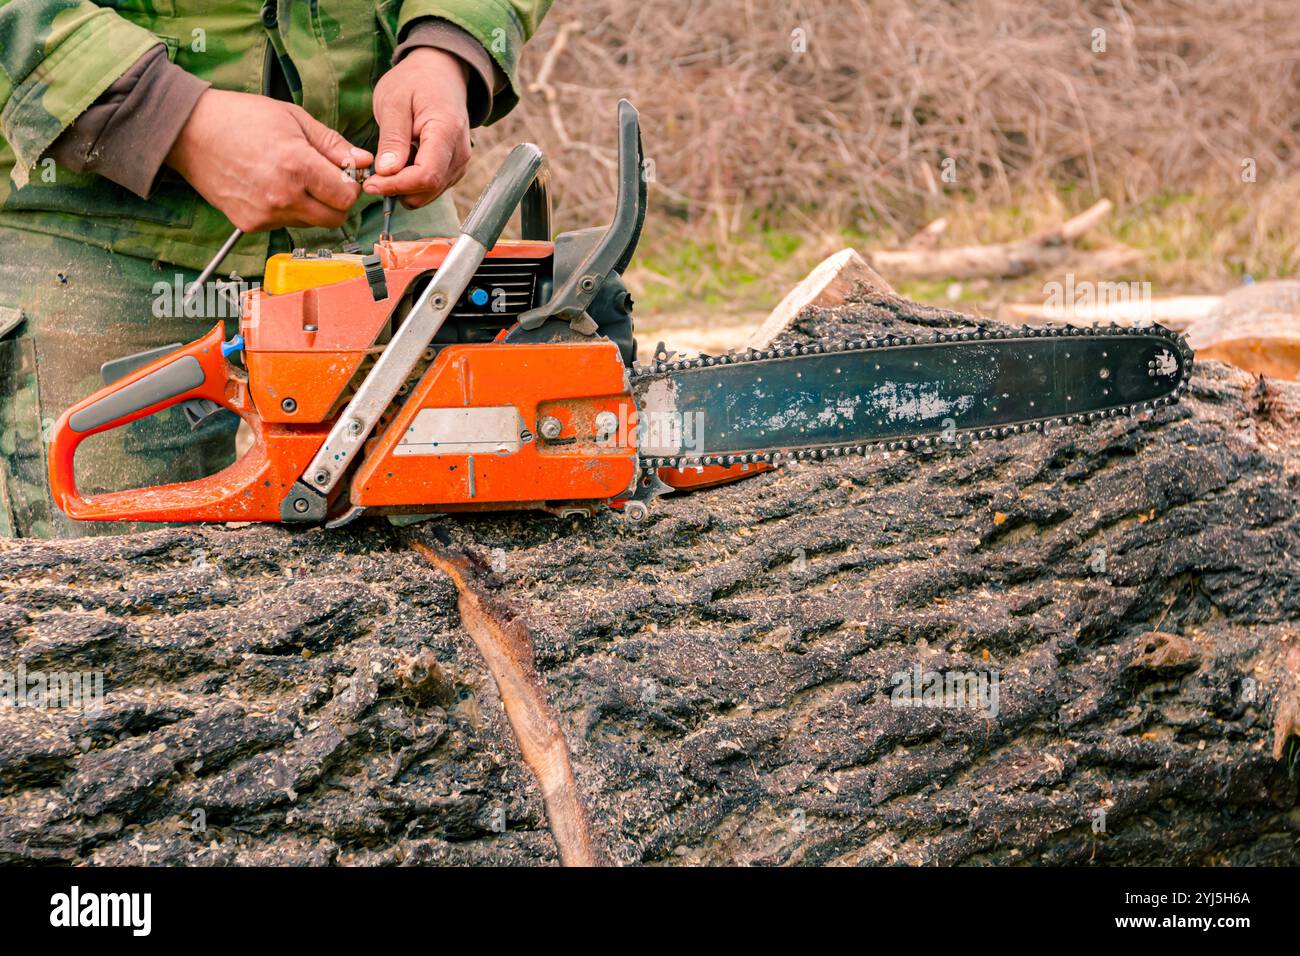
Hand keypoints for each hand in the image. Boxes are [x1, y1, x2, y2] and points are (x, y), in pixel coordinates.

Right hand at [166, 89, 373, 231]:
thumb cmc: (242, 118)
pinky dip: (288, 211)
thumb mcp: (294, 119)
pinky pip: (285, 224)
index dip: (350, 185)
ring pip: (311, 224)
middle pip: (334, 218)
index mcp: (298, 166)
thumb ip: (333, 145)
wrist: (190, 132)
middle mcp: (283, 196)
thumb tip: (364, 161)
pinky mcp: (250, 224)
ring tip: (292, 179)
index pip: (347, 197)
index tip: (342, 174)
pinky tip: (271, 187)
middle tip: (324, 180)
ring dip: (312, 207)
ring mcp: (265, 214)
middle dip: (336, 201)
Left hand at [365, 48, 471, 208]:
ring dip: (404, 189)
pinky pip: (432, 188)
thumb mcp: (393, 101)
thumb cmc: (414, 81)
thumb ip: (392, 138)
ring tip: (385, 166)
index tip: (370, 184)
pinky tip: (400, 164)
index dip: (396, 186)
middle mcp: (459, 153)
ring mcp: (460, 163)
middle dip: (398, 190)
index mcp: (446, 132)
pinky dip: (412, 184)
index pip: (426, 176)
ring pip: (430, 193)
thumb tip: (386, 172)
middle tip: (372, 177)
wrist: (441, 72)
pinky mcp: (454, 168)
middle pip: (428, 189)